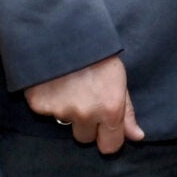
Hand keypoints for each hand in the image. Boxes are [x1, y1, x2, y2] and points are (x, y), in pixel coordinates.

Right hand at [24, 55, 143, 154]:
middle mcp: (85, 115)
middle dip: (86, 125)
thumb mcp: (119, 78)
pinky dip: (50, 100)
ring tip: (69, 85)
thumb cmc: (97, 52)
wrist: (63, 29)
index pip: (110, 147)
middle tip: (85, 99)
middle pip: (85, 138)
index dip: (109, 137)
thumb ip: (127, 111)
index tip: (106, 127)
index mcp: (110, 109)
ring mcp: (60, 112)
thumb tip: (137, 137)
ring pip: (65, 123)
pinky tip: (53, 82)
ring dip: (68, 110)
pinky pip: (47, 112)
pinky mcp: (39, 106)